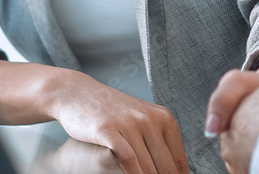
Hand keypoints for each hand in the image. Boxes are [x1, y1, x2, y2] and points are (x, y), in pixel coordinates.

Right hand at [49, 70, 189, 173]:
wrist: (79, 93)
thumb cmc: (112, 112)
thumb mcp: (142, 121)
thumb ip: (157, 143)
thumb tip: (173, 168)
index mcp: (164, 118)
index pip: (179, 159)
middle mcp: (151, 119)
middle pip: (166, 165)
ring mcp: (130, 124)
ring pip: (148, 166)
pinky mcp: (109, 129)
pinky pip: (128, 159)